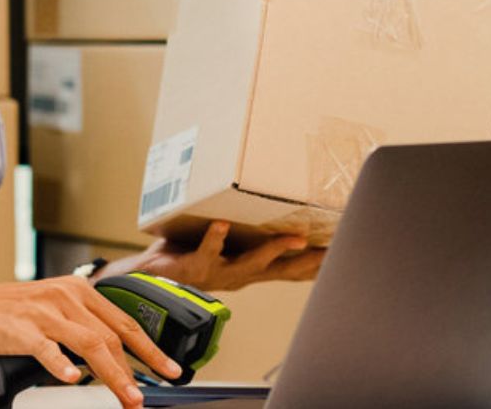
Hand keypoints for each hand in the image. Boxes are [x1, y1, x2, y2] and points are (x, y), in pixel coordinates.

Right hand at [0, 277, 186, 408]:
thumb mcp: (46, 308)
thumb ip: (76, 323)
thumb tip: (106, 356)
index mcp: (74, 290)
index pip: (123, 321)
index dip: (149, 348)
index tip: (169, 368)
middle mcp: (63, 296)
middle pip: (112, 335)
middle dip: (136, 369)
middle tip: (146, 396)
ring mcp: (42, 312)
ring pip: (90, 343)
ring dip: (114, 375)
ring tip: (127, 397)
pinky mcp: (19, 328)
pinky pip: (46, 348)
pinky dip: (61, 364)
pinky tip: (72, 379)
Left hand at [110, 221, 325, 291]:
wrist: (147, 279)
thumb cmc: (184, 257)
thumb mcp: (218, 247)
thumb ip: (239, 235)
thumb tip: (256, 211)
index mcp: (247, 271)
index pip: (289, 270)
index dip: (316, 264)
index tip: (343, 252)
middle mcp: (238, 276)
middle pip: (282, 270)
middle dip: (309, 261)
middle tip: (334, 249)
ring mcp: (218, 273)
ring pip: (253, 263)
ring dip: (273, 250)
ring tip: (293, 237)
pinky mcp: (195, 267)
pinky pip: (208, 251)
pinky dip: (215, 237)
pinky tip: (222, 224)